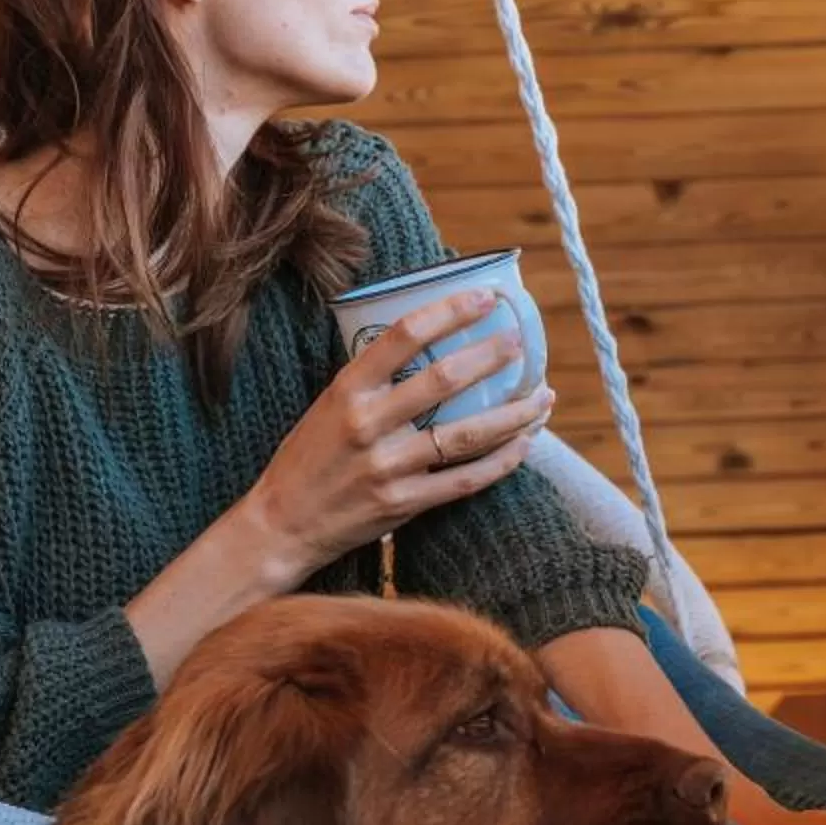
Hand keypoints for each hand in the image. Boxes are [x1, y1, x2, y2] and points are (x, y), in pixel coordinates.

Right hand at [232, 287, 553, 587]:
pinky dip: (502, 461)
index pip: (404, 335)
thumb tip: (429, 345)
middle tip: (521, 343)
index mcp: (347, 389)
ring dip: (514, 414)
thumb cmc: (309, 458)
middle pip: (444, 380)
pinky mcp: (404, 504)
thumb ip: (372, 380)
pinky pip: (466, 480)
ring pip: (467, 434)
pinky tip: (524, 445)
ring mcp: (388, 466)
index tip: (485, 299)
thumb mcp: (328, 405)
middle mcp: (368, 424)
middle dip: (492, 356)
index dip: (450, 311)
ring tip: (543, 397)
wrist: (282, 525)